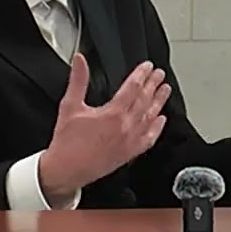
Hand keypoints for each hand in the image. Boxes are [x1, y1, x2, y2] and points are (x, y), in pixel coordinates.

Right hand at [38, 56, 170, 202]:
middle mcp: (125, 127)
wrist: (65, 171)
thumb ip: (78, 80)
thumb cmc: (66, 142)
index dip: (142, 74)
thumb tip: (79, 60)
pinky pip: (149, 139)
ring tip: (165, 91)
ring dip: (159, 102)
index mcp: (113, 114)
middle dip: (153, 85)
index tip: (148, 67)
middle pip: (145, 100)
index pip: (133, 88)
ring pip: (150, 117)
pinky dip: (157, 128)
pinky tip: (161, 120)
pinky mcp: (129, 153)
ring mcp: (130, 141)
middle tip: (160, 75)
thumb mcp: (70, 106)